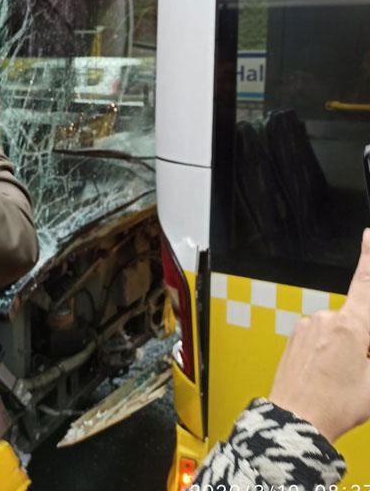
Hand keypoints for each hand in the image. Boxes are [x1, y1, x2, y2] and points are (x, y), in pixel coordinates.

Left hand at [269, 228, 369, 443]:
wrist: (294, 421)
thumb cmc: (334, 405)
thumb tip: (368, 347)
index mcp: (350, 325)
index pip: (367, 283)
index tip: (369, 235)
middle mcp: (324, 319)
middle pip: (359, 320)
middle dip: (367, 341)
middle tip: (361, 371)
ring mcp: (306, 328)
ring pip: (340, 332)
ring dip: (348, 348)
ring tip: (342, 379)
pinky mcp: (295, 338)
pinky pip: (321, 338)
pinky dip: (331, 351)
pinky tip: (328, 375)